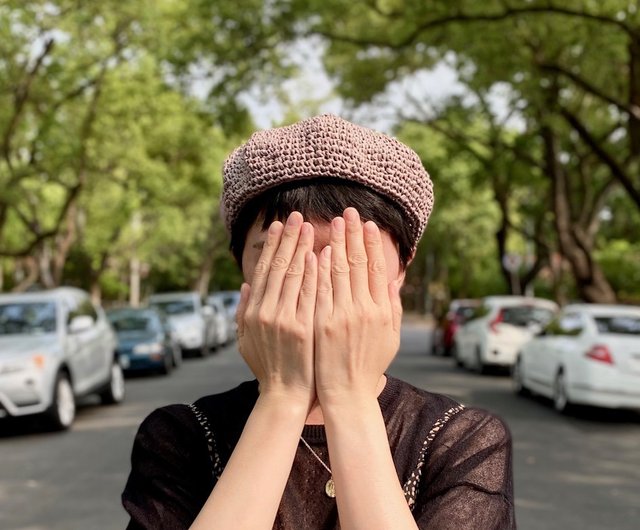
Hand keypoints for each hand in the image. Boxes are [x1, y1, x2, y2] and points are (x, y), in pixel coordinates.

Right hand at [236, 212, 317, 409]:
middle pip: (279, 266)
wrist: (284, 396)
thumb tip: (246, 284)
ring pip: (294, 275)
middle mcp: (266, 312)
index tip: (280, 225)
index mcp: (253, 311)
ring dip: (302, 248)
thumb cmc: (267, 367)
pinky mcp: (303, 329)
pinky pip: (310, 294)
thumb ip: (244, 311)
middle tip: (297, 216)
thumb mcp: (246, 340)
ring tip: (310, 226)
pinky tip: (319, 254)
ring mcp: (285, 320)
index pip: (265, 270)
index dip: (273, 246)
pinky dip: (314, 273)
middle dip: (289, 239)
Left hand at [314, 207, 402, 405]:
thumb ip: (392, 308)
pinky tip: (320, 250)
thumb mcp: (390, 338)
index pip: (377, 269)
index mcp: (382, 311)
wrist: (347, 393)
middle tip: (349, 212)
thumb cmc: (368, 365)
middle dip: (354, 235)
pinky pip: (321, 289)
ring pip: (340, 271)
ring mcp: (343, 316)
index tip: (368, 225)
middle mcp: (365, 310)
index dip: (373, 245)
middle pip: (359, 264)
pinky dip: (321, 268)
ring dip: (337, 243)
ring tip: (334, 222)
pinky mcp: (323, 322)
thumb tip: (392, 283)